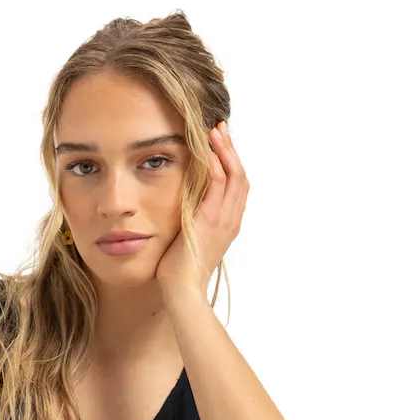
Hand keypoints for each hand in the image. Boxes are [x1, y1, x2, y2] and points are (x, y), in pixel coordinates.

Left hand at [155, 120, 247, 292]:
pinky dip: (216, 163)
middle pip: (241, 176)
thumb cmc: (179, 271)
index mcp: (228, 224)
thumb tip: (181, 212)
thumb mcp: (189, 241)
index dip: (232, 163)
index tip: (220, 144)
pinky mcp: (210, 219)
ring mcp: (224, 219)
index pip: (237, 186)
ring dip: (226, 150)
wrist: (182, 289)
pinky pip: (218, 184)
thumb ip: (191, 222)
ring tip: (216, 131)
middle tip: (220, 129)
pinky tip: (208, 149)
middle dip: (232, 150)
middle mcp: (231, 219)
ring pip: (234, 175)